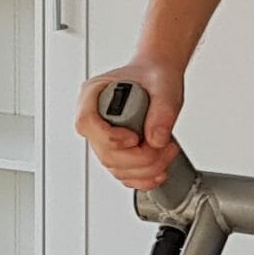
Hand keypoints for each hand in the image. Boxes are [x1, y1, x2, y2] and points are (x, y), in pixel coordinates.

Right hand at [76, 57, 185, 190]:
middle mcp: (94, 117)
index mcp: (94, 94)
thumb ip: (162, 110)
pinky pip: (122, 173)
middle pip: (104, 152)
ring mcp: (103, 136)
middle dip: (139, 158)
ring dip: (144, 169)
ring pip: (114, 167)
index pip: (86, 122)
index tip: (134, 138)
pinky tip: (158, 172)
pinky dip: (141, 178)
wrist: (158, 77)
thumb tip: (156, 139)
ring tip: (166, 151)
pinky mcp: (115, 151)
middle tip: (163, 146)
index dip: (110, 137)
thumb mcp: (164, 85)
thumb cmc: (154, 76)